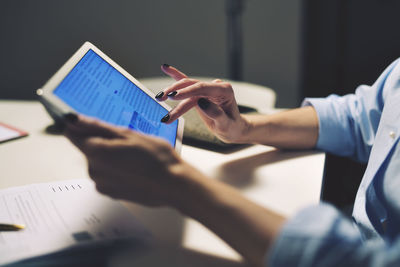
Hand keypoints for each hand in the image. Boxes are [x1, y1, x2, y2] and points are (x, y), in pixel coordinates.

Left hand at [64, 115, 199, 206]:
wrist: (173, 185)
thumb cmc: (156, 158)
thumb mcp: (128, 134)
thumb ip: (97, 127)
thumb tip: (73, 119)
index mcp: (95, 151)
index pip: (71, 134)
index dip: (78, 126)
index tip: (88, 123)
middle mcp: (92, 170)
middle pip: (87, 149)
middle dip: (102, 142)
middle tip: (127, 141)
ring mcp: (101, 184)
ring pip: (98, 162)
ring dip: (110, 157)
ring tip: (134, 156)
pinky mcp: (110, 193)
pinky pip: (106, 176)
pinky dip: (116, 170)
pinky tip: (134, 168)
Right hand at [157, 65, 249, 142]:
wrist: (233, 128)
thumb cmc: (231, 127)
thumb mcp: (226, 125)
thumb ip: (215, 114)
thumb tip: (201, 102)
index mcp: (224, 90)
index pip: (202, 88)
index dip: (186, 91)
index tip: (172, 96)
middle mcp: (215, 86)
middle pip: (192, 85)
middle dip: (175, 91)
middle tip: (161, 98)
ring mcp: (207, 89)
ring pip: (186, 88)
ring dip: (171, 93)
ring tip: (158, 99)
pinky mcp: (200, 92)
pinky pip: (187, 84)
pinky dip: (175, 75)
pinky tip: (164, 67)